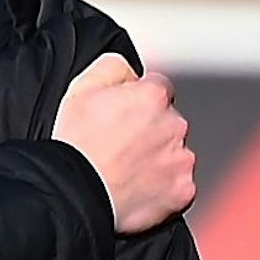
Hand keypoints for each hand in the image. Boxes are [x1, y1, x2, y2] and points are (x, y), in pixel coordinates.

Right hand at [52, 54, 196, 233]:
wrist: (76, 193)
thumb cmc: (77, 145)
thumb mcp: (82, 87)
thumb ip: (114, 66)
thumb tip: (130, 71)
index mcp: (153, 97)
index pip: (158, 87)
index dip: (137, 100)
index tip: (123, 115)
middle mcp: (174, 125)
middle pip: (168, 121)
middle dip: (150, 130)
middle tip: (119, 145)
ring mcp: (181, 160)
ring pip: (174, 153)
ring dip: (157, 158)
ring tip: (125, 168)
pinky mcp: (183, 190)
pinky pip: (178, 185)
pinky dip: (162, 186)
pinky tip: (136, 186)